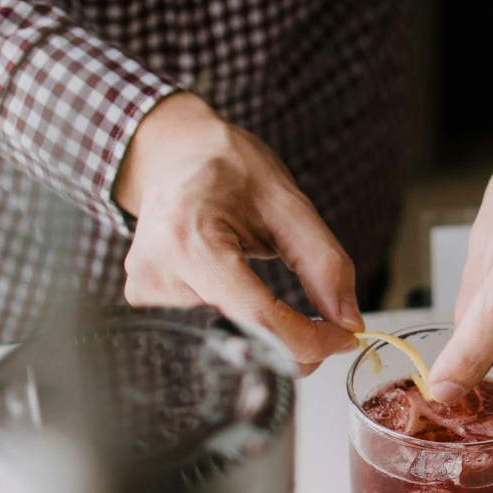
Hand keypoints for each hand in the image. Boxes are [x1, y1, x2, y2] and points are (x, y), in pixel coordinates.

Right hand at [115, 93, 359, 372]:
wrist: (176, 153)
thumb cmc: (229, 167)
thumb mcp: (288, 203)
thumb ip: (324, 264)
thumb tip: (348, 323)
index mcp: (190, 241)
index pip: (258, 317)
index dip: (309, 339)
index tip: (343, 338)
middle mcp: (156, 271)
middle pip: (243, 334)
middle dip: (290, 336)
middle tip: (318, 319)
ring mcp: (145, 288)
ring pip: (228, 332)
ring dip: (259, 319)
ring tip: (246, 262)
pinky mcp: (143, 297)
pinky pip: (205, 324)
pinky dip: (232, 309)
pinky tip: (222, 272)